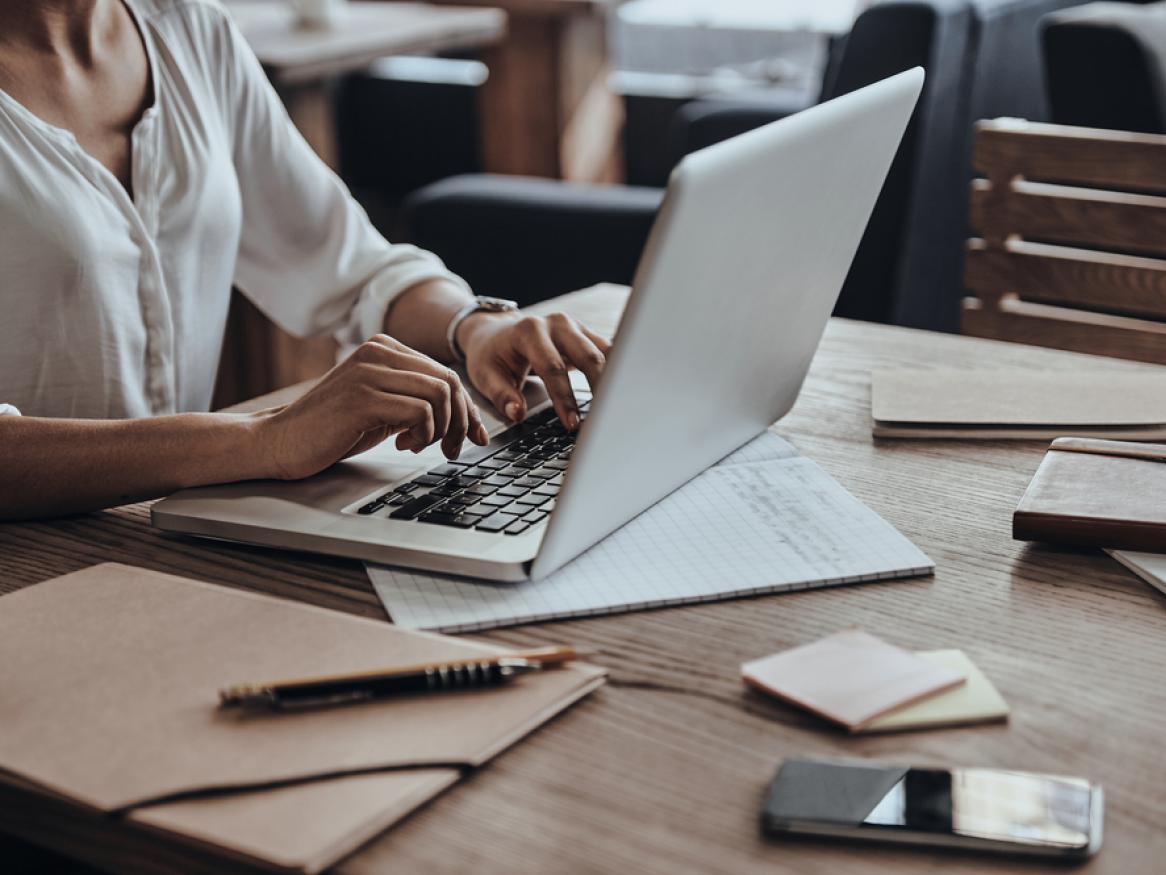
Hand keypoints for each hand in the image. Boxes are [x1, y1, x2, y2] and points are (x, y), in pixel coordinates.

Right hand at [258, 335, 487, 479]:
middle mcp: (378, 351)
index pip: (445, 372)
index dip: (467, 408)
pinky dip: (423, 434)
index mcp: (384, 347)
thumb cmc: (333, 428)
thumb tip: (466, 417)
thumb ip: (416, 400)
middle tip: (453, 449)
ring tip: (422, 446)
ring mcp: (369, 372)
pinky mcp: (363, 398)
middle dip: (461, 420)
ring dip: (442, 429)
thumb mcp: (383, 406)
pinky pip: (420, 412)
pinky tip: (403, 445)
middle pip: (449, 380)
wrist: (280, 441)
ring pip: (440, 394)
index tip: (473, 435)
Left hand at [459, 311, 610, 427]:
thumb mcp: (486, 376)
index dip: (564, 398)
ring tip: (616, 410)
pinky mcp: (585, 334)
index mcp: (529, 331)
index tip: (572, 423)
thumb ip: (502, 395)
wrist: (494, 333)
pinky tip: (619, 394)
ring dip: (612, 381)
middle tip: (602, 420)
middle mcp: (556, 324)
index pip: (553, 367)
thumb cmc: (490, 355)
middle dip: (599, 389)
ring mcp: (574, 326)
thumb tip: (517, 414)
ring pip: (605, 352)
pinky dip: (615, 373)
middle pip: (588, 356)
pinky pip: (608, 352)